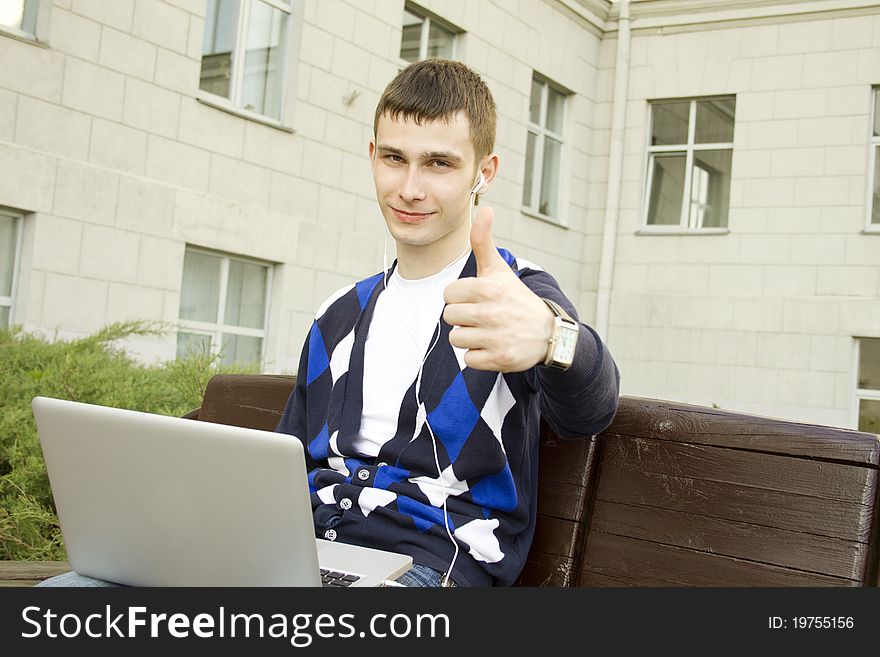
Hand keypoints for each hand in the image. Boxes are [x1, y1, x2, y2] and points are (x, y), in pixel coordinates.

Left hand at [442, 206, 554, 371]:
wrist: (549, 333)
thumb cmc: (516, 298)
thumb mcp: (499, 270)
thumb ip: (483, 242)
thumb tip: (485, 208)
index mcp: (487, 288)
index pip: (448, 295)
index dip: (459, 298)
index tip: (476, 299)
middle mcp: (491, 312)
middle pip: (450, 317)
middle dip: (463, 318)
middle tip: (483, 316)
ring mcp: (495, 337)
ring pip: (456, 339)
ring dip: (469, 337)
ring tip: (487, 331)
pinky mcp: (499, 359)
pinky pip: (468, 359)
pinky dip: (478, 356)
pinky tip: (493, 346)